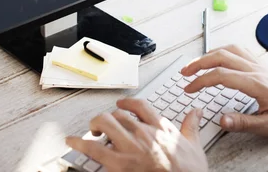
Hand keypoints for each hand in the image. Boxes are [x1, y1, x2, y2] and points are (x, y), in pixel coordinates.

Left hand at [66, 98, 208, 171]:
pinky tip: (71, 141)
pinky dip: (79, 143)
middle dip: (108, 118)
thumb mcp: (194, 146)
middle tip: (104, 125)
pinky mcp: (119, 164)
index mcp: (160, 127)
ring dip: (95, 125)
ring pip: (105, 123)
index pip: (139, 105)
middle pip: (118, 114)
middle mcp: (143, 133)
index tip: (121, 104)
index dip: (127, 103)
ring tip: (92, 131)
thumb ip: (191, 126)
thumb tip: (196, 112)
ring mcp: (130, 147)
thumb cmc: (189, 171)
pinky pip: (94, 148)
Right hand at [180, 45, 267, 139]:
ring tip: (197, 63)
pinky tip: (221, 57)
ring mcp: (260, 65)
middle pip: (221, 56)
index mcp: (255, 83)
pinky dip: (225, 51)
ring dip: (210, 54)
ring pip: (230, 50)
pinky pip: (240, 51)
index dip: (200, 81)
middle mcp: (256, 70)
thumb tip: (221, 119)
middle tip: (185, 72)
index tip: (189, 88)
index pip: (220, 75)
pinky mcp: (263, 66)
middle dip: (199, 62)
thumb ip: (244, 122)